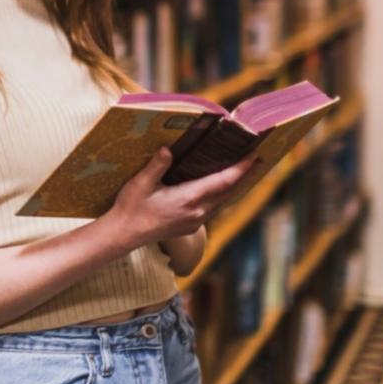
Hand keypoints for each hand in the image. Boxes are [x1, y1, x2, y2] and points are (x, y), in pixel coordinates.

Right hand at [105, 148, 257, 250]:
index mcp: (188, 198)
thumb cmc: (131, 207)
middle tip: (257, 160)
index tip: (254, 156)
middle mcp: (197, 212)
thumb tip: (168, 149)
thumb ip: (157, 165)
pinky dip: (220, 197)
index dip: (240, 169)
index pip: (222, 182)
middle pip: (228, 192)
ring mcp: (195, 221)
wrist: (125, 234)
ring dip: (233, 187)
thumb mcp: (141, 183)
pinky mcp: (190, 226)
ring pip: (222, 202)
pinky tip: (217, 190)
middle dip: (244, 176)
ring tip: (242, 173)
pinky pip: (212, 209)